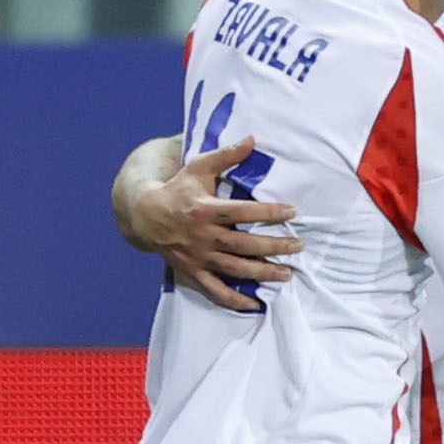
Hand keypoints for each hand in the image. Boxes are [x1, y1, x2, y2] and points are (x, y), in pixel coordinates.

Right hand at [128, 136, 301, 311]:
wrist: (144, 216)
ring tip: (287, 274)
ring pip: (234, 269)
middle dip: (273, 246)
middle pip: (243, 245)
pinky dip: (234, 300)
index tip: (292, 212)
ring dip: (262, 273)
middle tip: (299, 245)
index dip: (268, 213)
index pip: (242, 212)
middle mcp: (202, 236)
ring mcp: (198, 257)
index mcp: (205, 209)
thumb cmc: (178, 189)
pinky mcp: (193, 272)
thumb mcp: (198, 168)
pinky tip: (256, 304)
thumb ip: (225, 156)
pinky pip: (215, 291)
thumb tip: (252, 139)